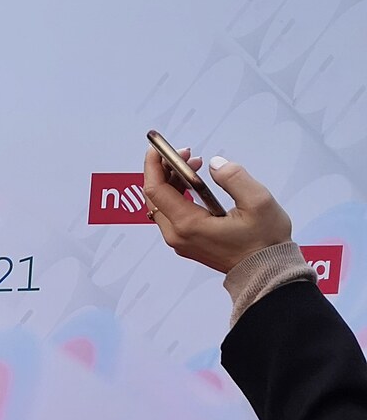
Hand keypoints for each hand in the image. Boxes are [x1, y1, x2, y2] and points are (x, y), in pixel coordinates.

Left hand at [142, 150, 291, 273]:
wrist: (266, 273)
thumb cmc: (265, 240)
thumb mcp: (258, 202)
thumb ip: (234, 178)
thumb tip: (214, 164)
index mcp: (188, 225)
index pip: (156, 190)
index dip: (154, 164)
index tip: (159, 146)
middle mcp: (177, 235)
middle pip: (155, 196)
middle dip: (165, 169)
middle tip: (189, 153)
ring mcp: (179, 241)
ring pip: (162, 204)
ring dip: (173, 180)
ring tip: (197, 165)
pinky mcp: (186, 242)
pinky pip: (172, 213)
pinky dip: (178, 194)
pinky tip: (196, 183)